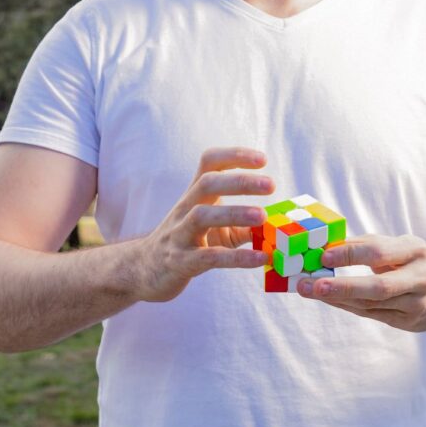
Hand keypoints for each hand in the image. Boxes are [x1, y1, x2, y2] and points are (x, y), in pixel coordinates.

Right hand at [138, 147, 273, 300]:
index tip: (262, 160)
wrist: (145, 270)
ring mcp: (179, 235)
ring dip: (234, 212)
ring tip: (263, 216)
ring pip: (202, 216)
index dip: (234, 156)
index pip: (209, 163)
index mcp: (195, 195)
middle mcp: (185, 209)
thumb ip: (245, 224)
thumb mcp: (217, 229)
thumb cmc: (188, 243)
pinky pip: (208, 257)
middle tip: (271, 184)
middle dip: (239, 181)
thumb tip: (280, 223)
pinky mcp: (181, 262)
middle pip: (207, 184)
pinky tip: (260, 258)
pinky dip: (237, 258)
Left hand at [297, 234, 425, 331]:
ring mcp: (417, 305)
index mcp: (416, 252)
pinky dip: (349, 306)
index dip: (350, 254)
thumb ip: (369, 244)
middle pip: (378, 287)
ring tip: (309, 290)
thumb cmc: (418, 260)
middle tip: (311, 285)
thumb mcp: (402, 244)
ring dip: (338, 298)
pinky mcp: (411, 323)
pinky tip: (329, 299)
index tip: (323, 255)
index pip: (379, 252)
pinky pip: (373, 315)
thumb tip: (330, 246)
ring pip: (372, 305)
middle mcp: (420, 280)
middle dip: (342, 287)